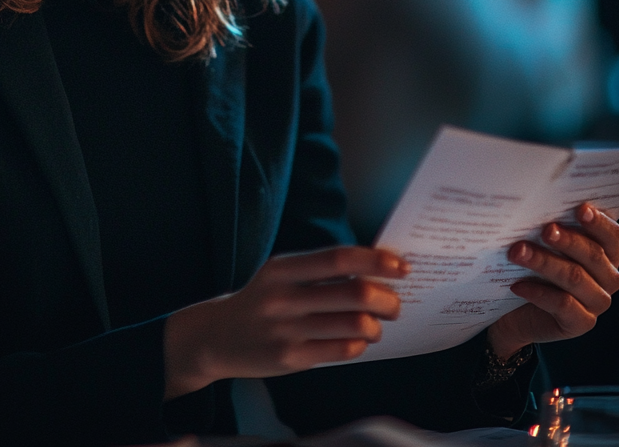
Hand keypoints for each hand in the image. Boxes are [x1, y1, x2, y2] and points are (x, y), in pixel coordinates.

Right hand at [163, 246, 408, 399]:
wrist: (217, 336)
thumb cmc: (262, 299)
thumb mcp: (280, 273)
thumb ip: (320, 269)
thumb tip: (375, 267)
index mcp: (283, 268)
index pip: (339, 258)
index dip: (375, 261)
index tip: (401, 267)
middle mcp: (283, 297)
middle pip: (354, 293)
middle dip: (386, 299)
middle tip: (395, 303)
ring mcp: (286, 330)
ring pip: (353, 325)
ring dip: (376, 325)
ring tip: (377, 324)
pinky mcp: (290, 359)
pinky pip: (342, 351)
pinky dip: (359, 344)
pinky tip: (357, 340)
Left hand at [487, 203, 618, 360]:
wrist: (516, 313)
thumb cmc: (532, 268)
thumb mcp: (542, 244)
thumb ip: (549, 227)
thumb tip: (535, 205)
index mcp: (606, 252)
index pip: (611, 235)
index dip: (598, 222)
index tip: (580, 209)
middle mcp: (608, 276)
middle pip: (592, 255)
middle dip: (567, 240)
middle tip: (545, 230)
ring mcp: (597, 302)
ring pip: (575, 278)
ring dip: (544, 262)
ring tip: (517, 252)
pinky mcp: (581, 323)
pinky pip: (564, 305)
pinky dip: (538, 292)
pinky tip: (517, 285)